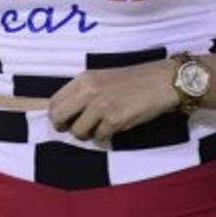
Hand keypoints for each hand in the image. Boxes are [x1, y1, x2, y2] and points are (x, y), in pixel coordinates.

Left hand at [48, 59, 180, 142]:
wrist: (160, 82)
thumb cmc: (132, 80)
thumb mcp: (102, 79)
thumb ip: (83, 92)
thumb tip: (67, 112)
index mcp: (84, 79)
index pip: (55, 101)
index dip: (56, 115)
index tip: (63, 120)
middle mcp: (88, 92)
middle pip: (59, 117)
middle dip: (64, 127)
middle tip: (74, 128)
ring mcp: (101, 107)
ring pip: (78, 131)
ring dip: (87, 133)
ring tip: (100, 126)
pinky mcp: (114, 121)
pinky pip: (100, 137)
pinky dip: (105, 136)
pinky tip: (115, 126)